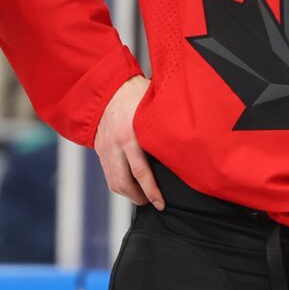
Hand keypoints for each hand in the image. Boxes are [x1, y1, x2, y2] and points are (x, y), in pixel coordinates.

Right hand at [94, 75, 163, 209]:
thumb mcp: (153, 108)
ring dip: (129, 194)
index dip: (152, 192)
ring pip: (114, 182)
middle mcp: (115, 144)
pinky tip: (131, 184)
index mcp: (130, 133)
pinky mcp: (99, 149)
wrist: (108, 86)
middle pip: (125, 183)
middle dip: (140, 198)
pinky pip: (108, 174)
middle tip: (154, 203)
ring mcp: (105, 148)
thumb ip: (164, 126)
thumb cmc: (136, 94)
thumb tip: (189, 140)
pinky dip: (119, 183)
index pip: (141, 172)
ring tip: (143, 197)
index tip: (162, 203)